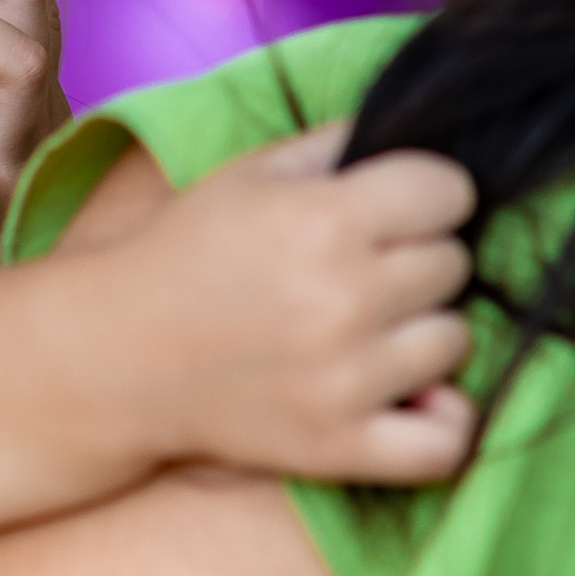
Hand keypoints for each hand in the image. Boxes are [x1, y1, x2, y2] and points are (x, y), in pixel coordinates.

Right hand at [110, 126, 480, 485]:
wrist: (120, 356)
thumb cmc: (188, 253)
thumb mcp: (252, 172)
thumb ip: (340, 141)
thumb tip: (422, 130)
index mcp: (323, 218)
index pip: (449, 190)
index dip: (427, 194)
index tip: (395, 210)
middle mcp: (343, 297)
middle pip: (453, 263)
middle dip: (417, 258)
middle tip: (362, 272)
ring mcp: (346, 379)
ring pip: (454, 340)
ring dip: (421, 332)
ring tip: (368, 329)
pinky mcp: (339, 445)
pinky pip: (445, 442)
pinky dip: (442, 422)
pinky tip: (412, 397)